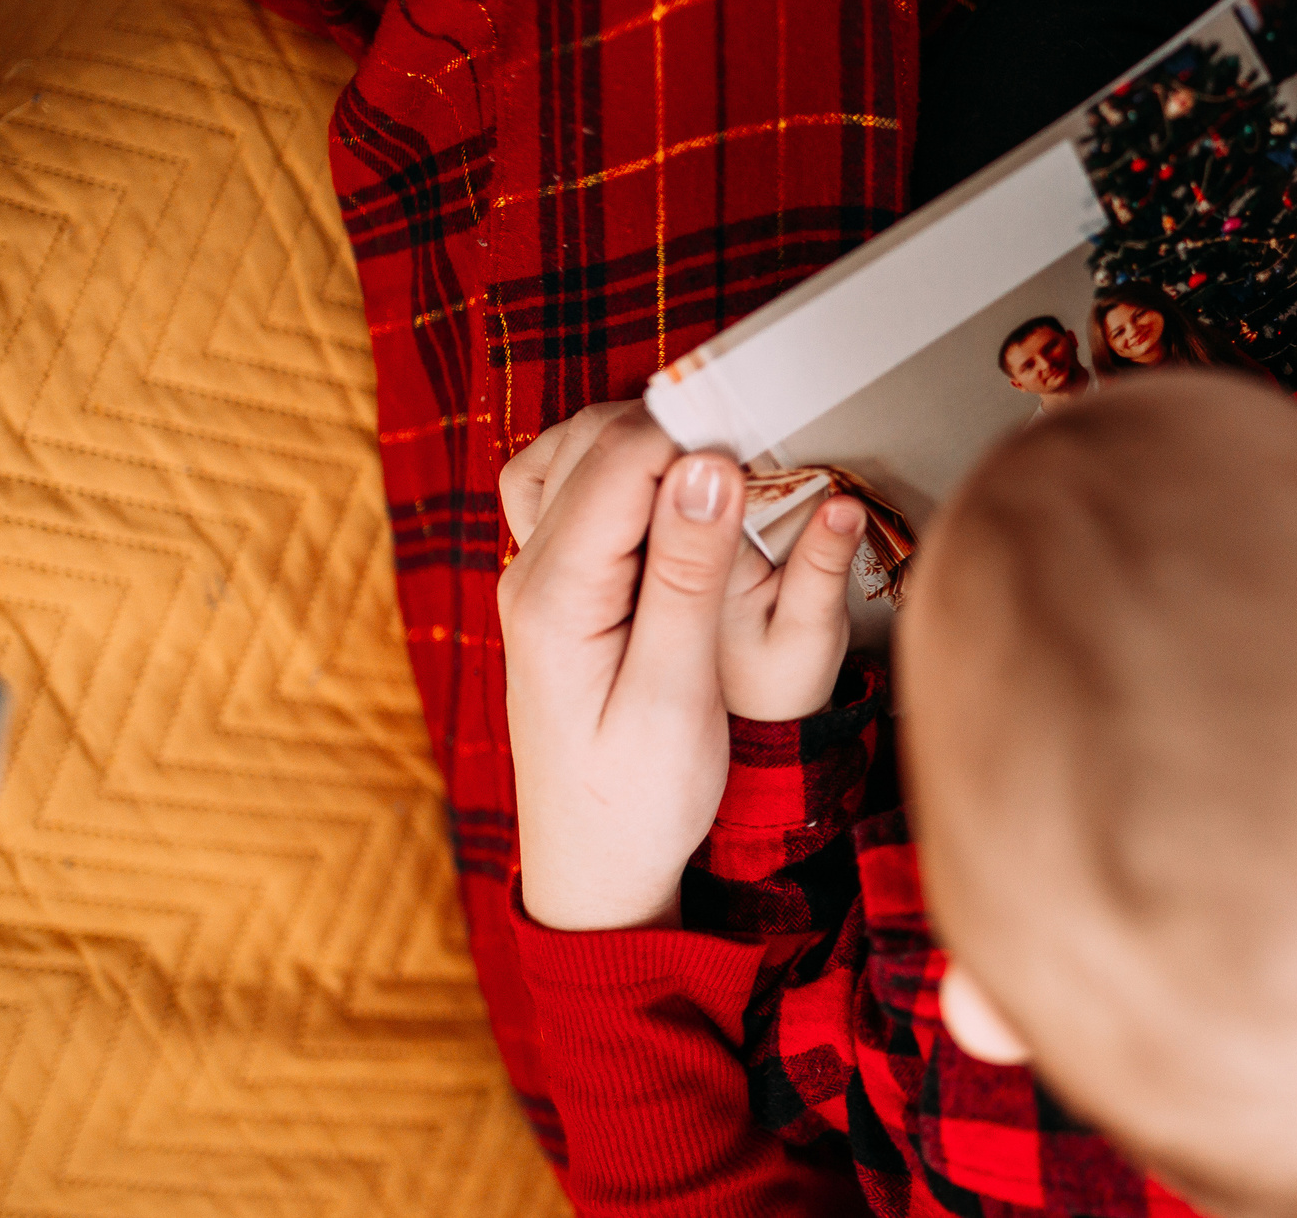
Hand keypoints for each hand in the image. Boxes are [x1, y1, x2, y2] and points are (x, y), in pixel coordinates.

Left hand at [497, 404, 863, 931]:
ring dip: (648, 442)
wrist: (594, 868)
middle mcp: (529, 572)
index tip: (768, 451)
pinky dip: (621, 471)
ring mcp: (534, 577)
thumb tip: (707, 465)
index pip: (622, 457)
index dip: (699, 435)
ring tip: (720, 478)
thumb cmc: (640, 798)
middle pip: (594, 438)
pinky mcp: (554, 589)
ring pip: (574, 452)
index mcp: (556, 596)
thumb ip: (687, 574)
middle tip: (759, 461)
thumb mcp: (675, 695)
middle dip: (680, 428)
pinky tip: (671, 501)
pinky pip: (570, 490)